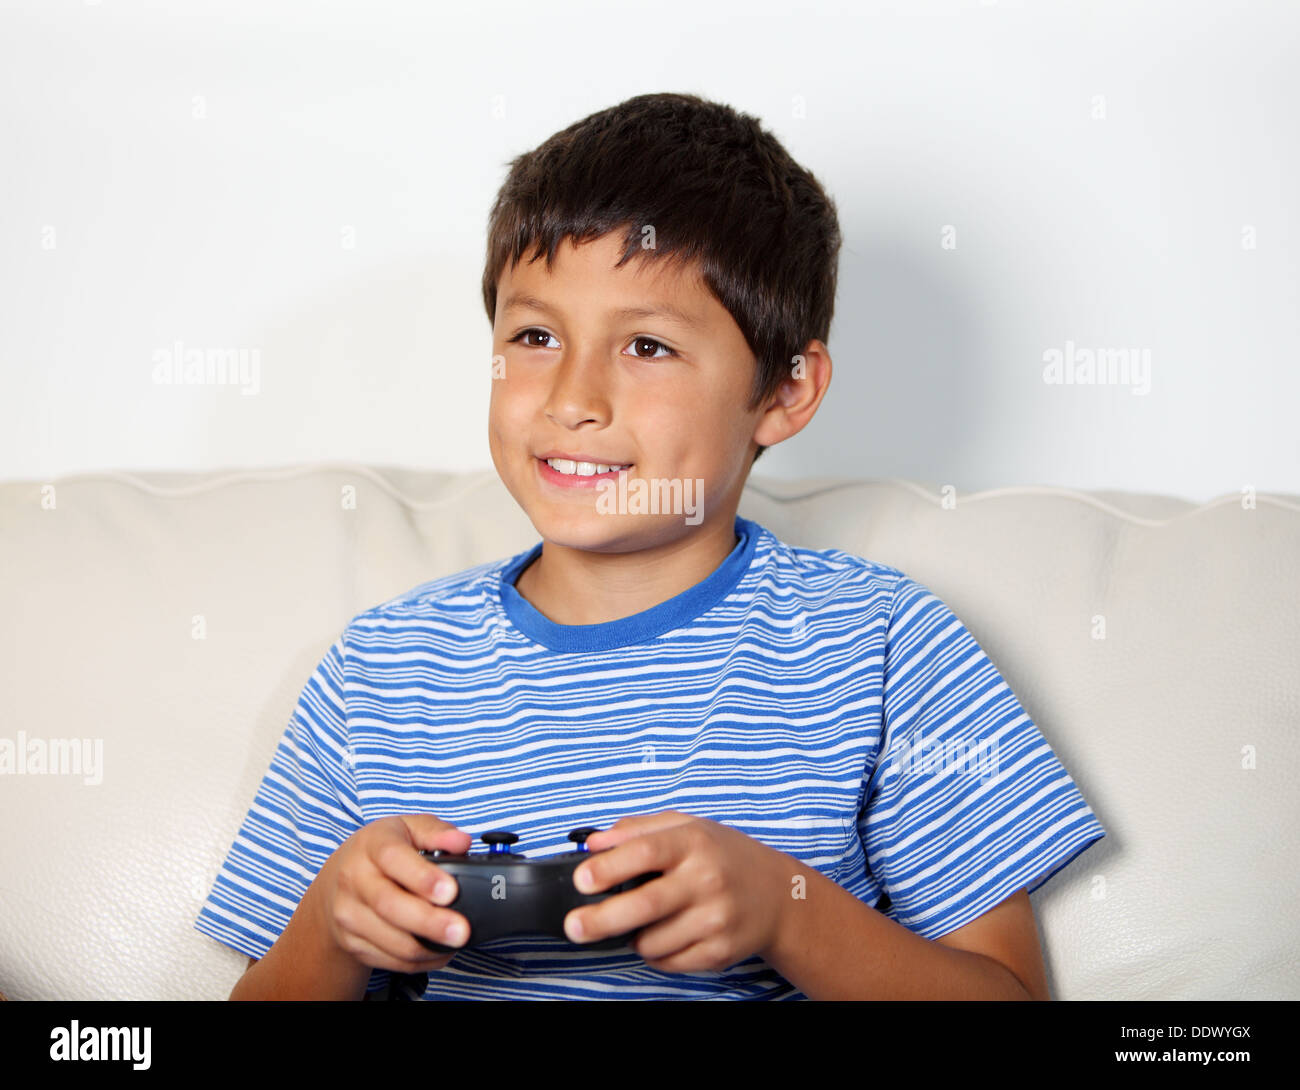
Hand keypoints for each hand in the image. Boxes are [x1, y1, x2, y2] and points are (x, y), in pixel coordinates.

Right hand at [313, 814, 473, 973]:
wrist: (337, 881)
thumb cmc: (381, 851)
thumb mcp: (408, 829)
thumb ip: (437, 832)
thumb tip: (462, 841)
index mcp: (371, 845)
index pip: (393, 859)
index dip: (422, 877)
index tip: (450, 891)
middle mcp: (353, 879)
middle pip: (390, 906)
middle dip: (429, 922)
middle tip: (461, 931)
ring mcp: (349, 914)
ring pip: (391, 940)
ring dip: (428, 947)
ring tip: (457, 941)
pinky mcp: (352, 942)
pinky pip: (390, 960)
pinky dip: (419, 961)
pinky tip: (439, 951)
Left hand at [563, 811, 794, 973]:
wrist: (779, 897)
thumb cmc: (723, 856)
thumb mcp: (687, 827)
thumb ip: (638, 830)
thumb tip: (592, 844)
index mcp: (694, 842)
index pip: (646, 852)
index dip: (610, 867)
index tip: (581, 880)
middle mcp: (707, 880)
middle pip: (645, 904)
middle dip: (602, 918)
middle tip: (574, 926)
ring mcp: (716, 919)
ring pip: (652, 940)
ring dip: (633, 936)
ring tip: (643, 920)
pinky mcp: (720, 951)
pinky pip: (669, 961)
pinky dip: (655, 953)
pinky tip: (667, 934)